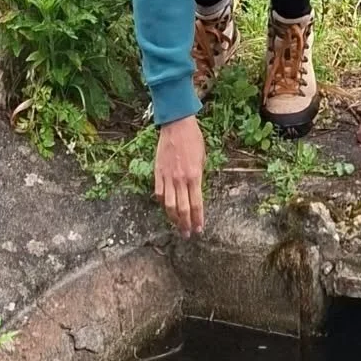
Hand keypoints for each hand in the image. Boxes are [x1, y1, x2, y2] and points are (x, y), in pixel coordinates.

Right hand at [155, 116, 205, 236]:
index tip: (199, 229)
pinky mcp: (157, 174)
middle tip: (187, 234)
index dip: (198, 218)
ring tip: (177, 226)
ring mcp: (167, 177)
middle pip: (182, 209)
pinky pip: (159, 193)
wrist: (177, 125)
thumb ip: (198, 176)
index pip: (196, 204)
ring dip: (173, 218)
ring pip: (168, 205)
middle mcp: (180, 179)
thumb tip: (195, 190)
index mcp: (194, 175)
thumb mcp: (202, 157)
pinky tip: (166, 209)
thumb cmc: (193, 139)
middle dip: (185, 224)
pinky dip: (162, 203)